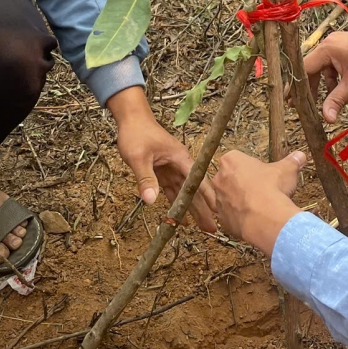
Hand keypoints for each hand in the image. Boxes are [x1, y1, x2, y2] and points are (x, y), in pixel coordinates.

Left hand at [110, 86, 217, 231]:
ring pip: (184, 192)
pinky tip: (182, 217)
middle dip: (203, 209)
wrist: (130, 119)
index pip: (197, 180)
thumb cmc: (136, 133)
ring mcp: (172, 168)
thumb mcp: (138, 157)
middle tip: (212, 229)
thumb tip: (150, 200)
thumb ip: (145, 178)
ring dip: (192, 209)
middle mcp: (180, 164)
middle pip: (194, 189)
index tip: (217, 211)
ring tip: (203, 227)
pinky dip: (177, 203)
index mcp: (180, 158)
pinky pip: (172, 190)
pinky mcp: (162, 172)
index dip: (208, 196)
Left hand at [211, 150, 305, 254]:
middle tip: (261, 189)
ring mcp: (218, 200)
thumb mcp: (287, 170)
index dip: (251, 167)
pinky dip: (240, 218)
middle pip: (230, 178)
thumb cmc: (273, 188)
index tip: (262, 174)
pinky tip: (255, 219)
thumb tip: (300, 156)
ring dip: (240, 201)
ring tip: (259, 206)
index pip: (238, 159)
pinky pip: (231, 216)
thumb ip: (292, 161)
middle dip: (243, 183)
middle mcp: (219, 179)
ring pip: (229, 198)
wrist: (265, 218)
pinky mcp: (222, 219)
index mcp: (231, 161)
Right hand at [303, 22, 347, 121]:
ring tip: (326, 101)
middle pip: (312, 67)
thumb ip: (337, 101)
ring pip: (324, 66)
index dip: (296, 86)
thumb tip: (326, 119)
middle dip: (309, 87)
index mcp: (327, 48)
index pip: (304, 68)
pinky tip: (341, 88)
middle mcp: (329, 43)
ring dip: (324, 83)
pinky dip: (334, 76)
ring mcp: (338, 43)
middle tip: (303, 105)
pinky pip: (333, 62)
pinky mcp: (347, 45)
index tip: (289, 100)